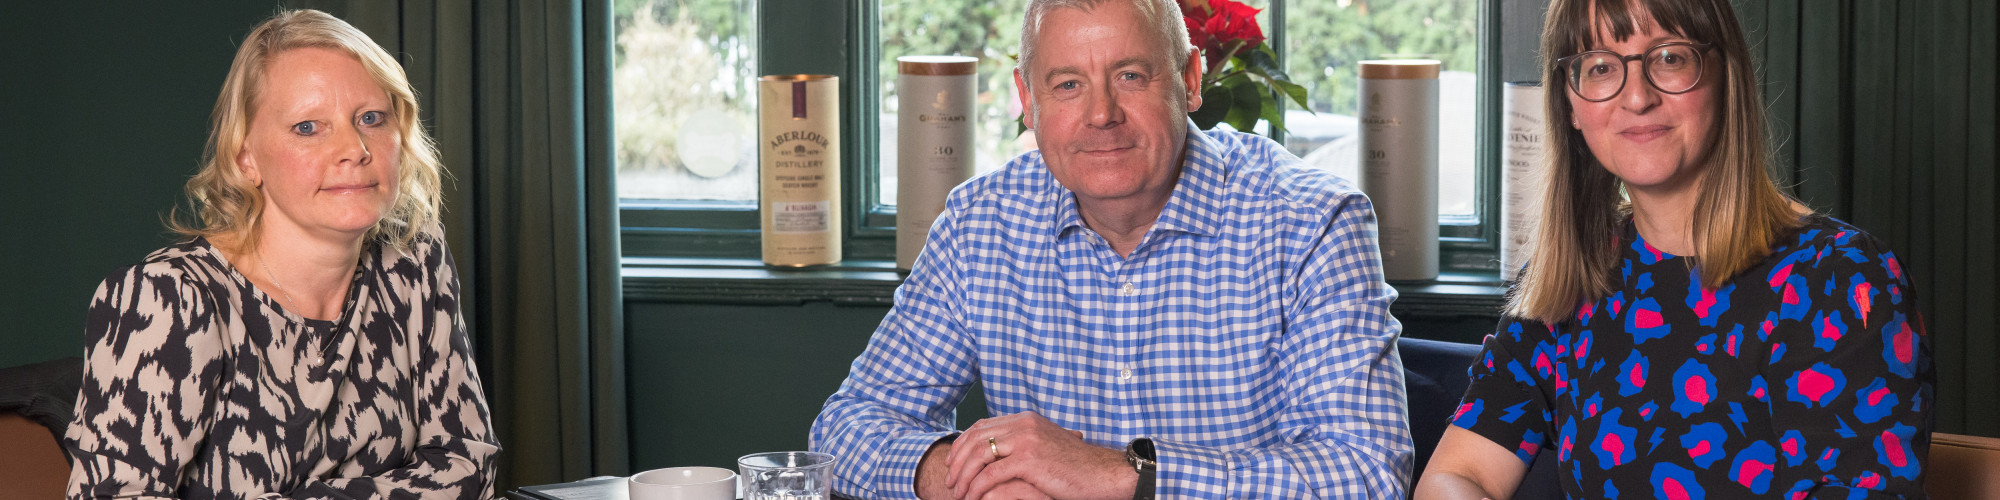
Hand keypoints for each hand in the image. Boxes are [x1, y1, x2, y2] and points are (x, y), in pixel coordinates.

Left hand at [944, 412, 1135, 499]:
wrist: (1102, 473)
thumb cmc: (1076, 467)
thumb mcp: (1046, 447)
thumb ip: (1023, 443)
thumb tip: (1002, 450)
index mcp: (1025, 419)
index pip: (982, 426)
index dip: (962, 443)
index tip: (953, 462)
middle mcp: (1023, 424)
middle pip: (975, 438)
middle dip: (957, 460)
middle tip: (949, 480)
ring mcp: (1026, 440)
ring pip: (979, 455)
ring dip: (963, 476)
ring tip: (957, 493)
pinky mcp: (1029, 459)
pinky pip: (990, 474)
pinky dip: (976, 487)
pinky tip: (973, 498)